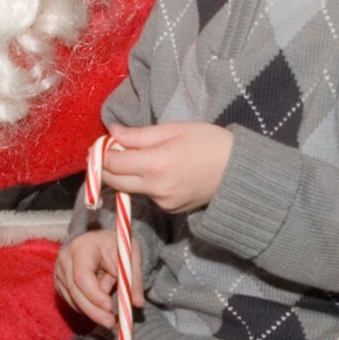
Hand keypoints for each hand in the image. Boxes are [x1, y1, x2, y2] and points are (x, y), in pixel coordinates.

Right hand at [55, 229, 143, 329]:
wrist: (102, 241)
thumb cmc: (116, 245)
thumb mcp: (130, 256)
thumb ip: (133, 278)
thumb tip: (137, 303)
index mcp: (82, 247)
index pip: (82, 275)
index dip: (94, 294)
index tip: (109, 307)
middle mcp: (66, 259)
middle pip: (75, 291)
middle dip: (94, 310)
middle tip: (111, 322)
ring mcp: (60, 273)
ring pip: (75, 300)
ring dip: (94, 306)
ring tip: (110, 289)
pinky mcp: (61, 284)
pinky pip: (75, 303)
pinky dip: (90, 305)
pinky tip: (102, 291)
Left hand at [101, 122, 233, 213]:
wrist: (239, 172)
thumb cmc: (210, 143)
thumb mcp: (174, 129)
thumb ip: (139, 135)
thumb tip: (111, 133)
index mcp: (156, 164)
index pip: (112, 163)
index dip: (100, 153)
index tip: (99, 144)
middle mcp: (155, 188)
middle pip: (114, 181)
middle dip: (105, 166)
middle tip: (106, 151)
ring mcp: (162, 202)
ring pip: (130, 188)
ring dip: (126, 174)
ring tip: (138, 157)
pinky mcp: (170, 210)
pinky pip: (147, 195)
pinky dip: (144, 183)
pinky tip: (159, 171)